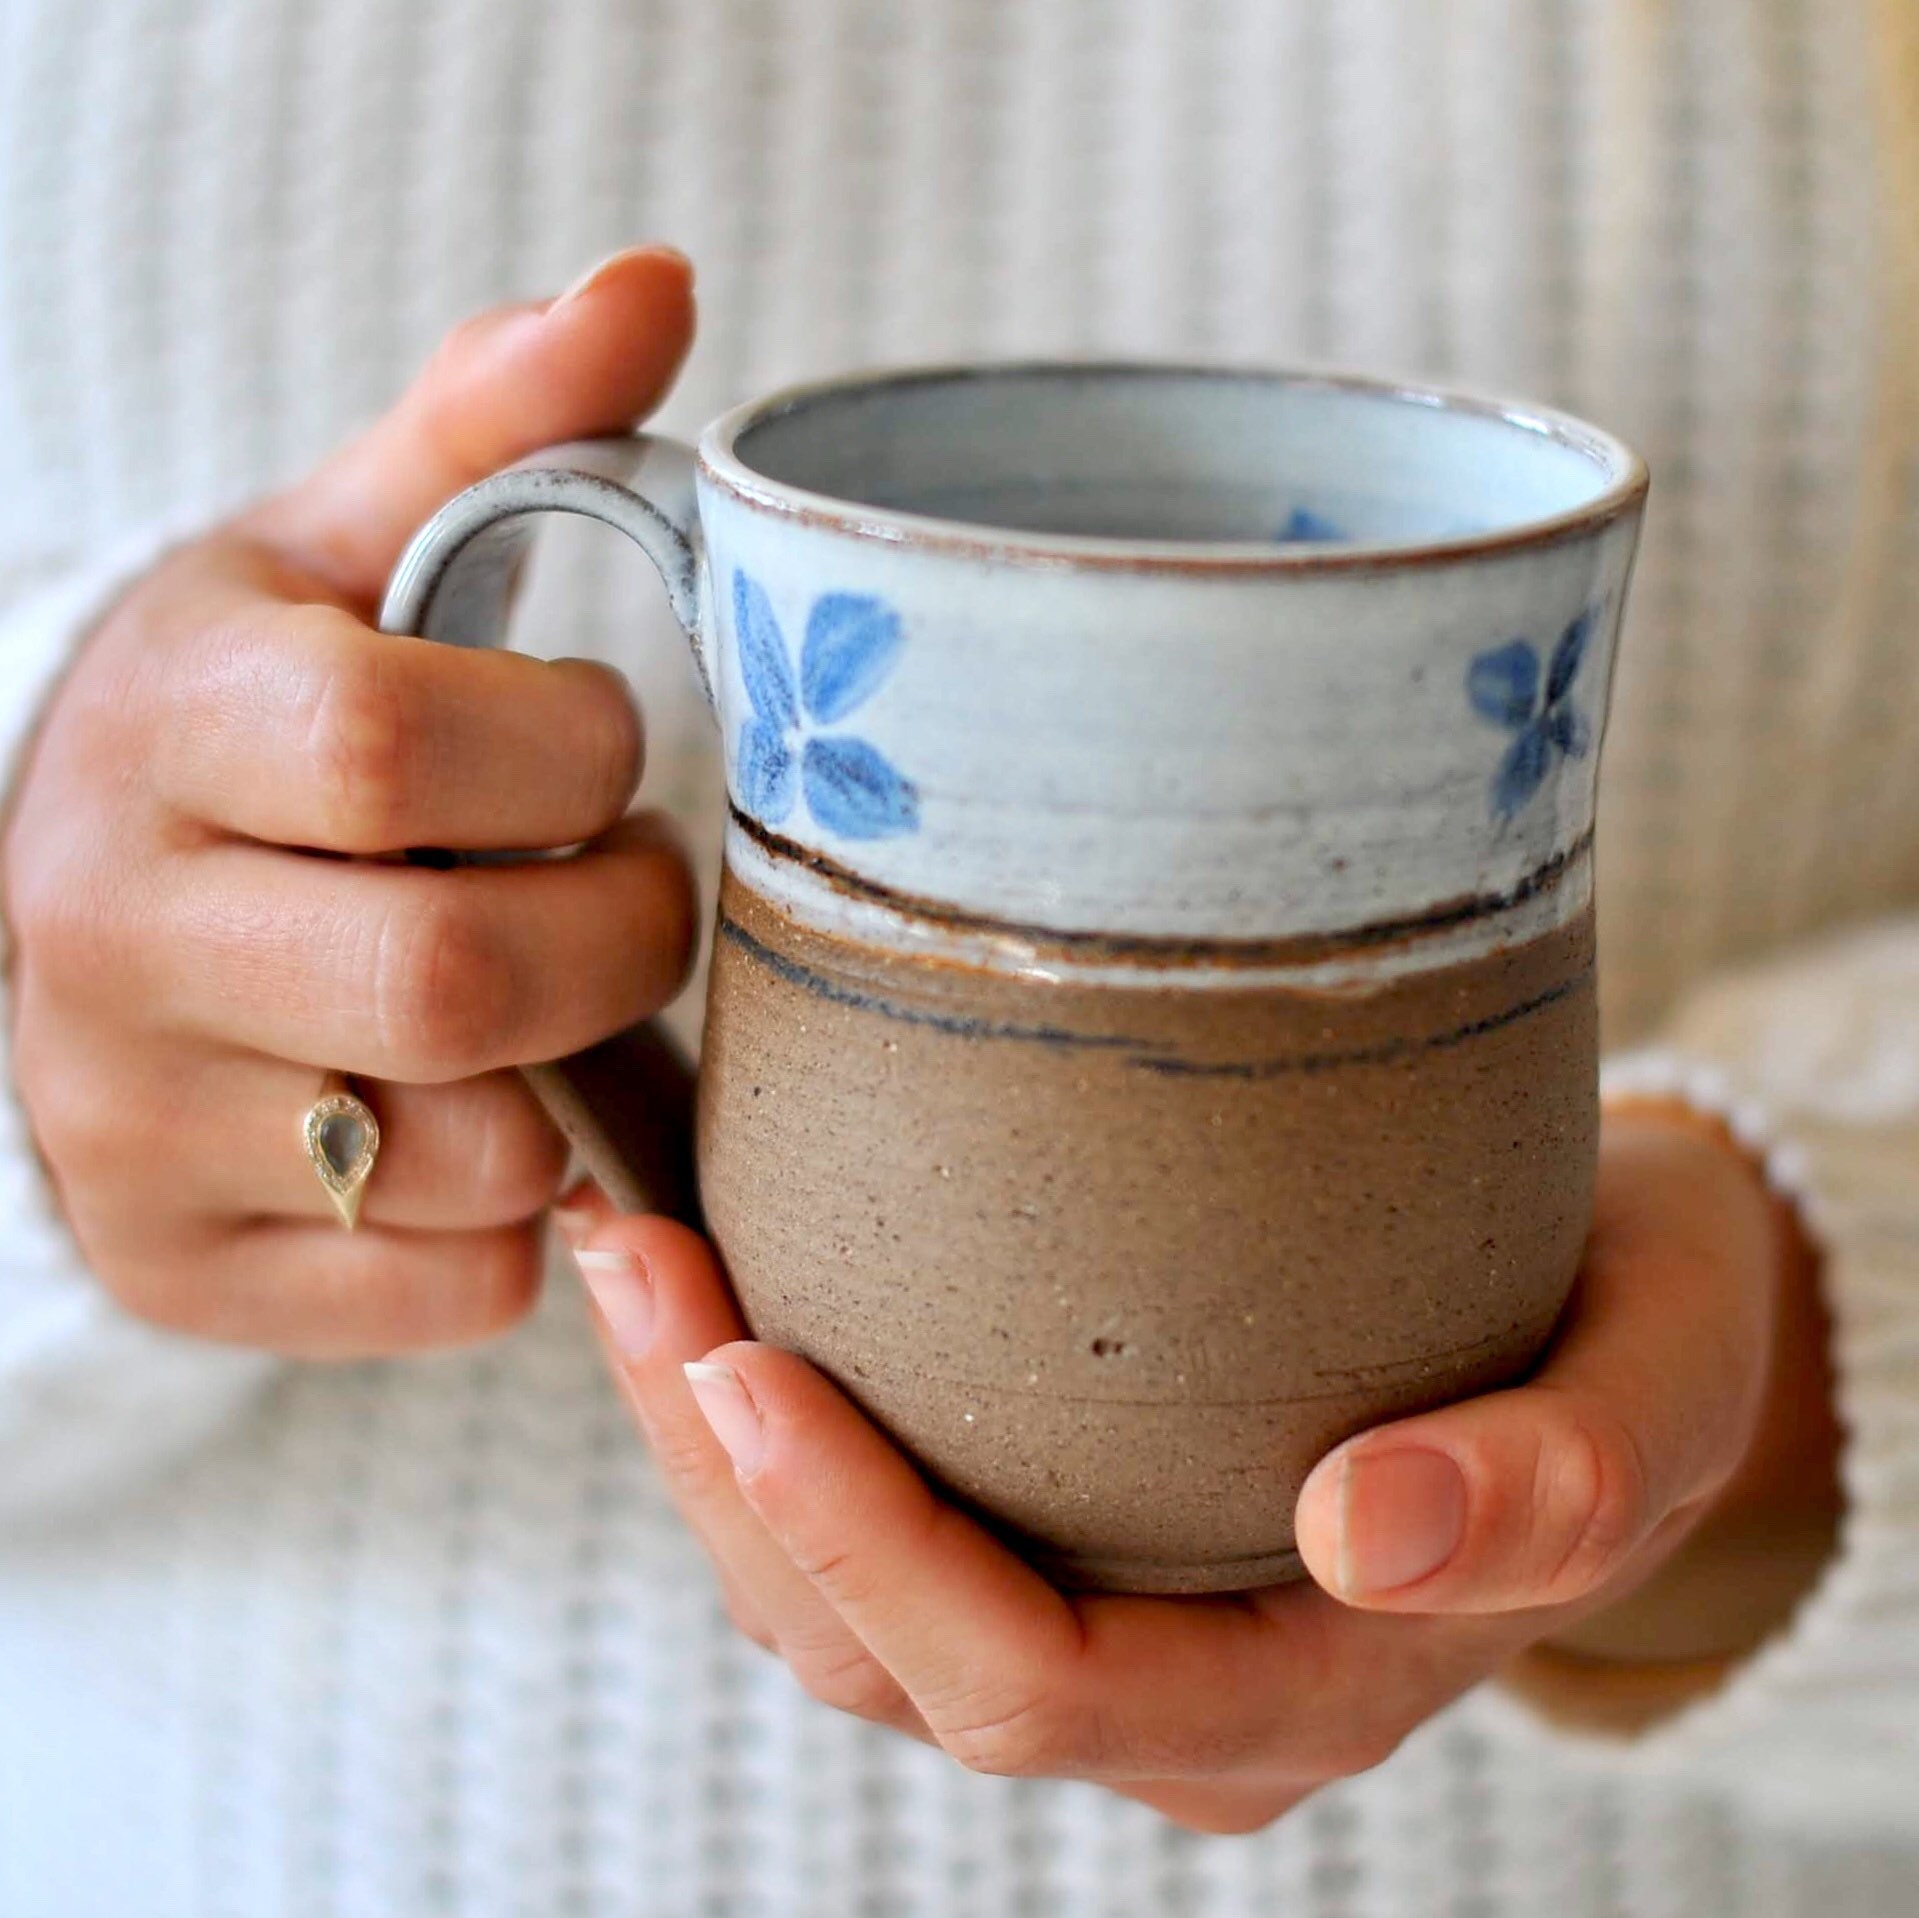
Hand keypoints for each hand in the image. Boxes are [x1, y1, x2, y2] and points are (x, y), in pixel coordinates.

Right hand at [1, 246, 699, 1355]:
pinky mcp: (179, 1265)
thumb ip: (497, 424)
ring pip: (474, 1157)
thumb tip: (656, 283)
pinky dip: (523, 1210)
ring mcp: (125, 1126)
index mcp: (162, 724)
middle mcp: (106, 934)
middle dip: (621, 939)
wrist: (79, 905)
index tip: (594, 749)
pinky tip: (483, 1114)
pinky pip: (454, 1284)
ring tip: (547, 997)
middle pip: (458, 983)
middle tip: (625, 888)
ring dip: (575, 1078)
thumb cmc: (259, 723)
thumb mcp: (346, 548)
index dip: (573, 757)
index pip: (404, 750)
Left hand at [562, 1101, 1839, 1832]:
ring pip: (844, 1608)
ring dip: (706, 1446)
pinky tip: (713, 1270)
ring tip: (627, 1248)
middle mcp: (1173, 1692)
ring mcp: (1107, 1620)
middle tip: (632, 1258)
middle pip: (887, 1657)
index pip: (1035, 1682)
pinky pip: (875, 1521)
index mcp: (1298, 1690)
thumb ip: (1551, 1482)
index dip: (868, 1547)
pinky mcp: (1067, 1528)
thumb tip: (1370, 1532)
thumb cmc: (1638, 1338)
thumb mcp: (1649, 1389)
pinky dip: (766, 1418)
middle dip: (725, 1478)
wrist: (1625, 1320)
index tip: (745, 1367)